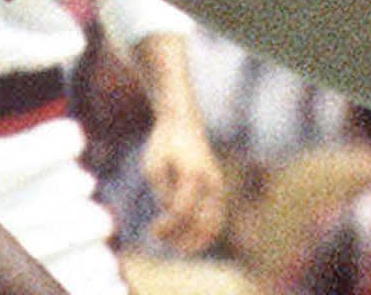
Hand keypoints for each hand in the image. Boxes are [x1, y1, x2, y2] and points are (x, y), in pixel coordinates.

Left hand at [139, 117, 227, 254]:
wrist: (183, 123)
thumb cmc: (164, 144)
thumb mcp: (154, 164)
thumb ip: (163, 191)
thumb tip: (171, 216)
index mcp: (192, 173)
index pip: (182, 211)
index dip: (168, 226)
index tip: (153, 231)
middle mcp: (209, 181)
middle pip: (205, 223)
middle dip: (186, 240)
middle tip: (167, 246)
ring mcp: (217, 186)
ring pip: (215, 224)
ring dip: (197, 240)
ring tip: (177, 247)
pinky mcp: (217, 189)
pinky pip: (216, 217)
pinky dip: (203, 231)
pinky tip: (187, 237)